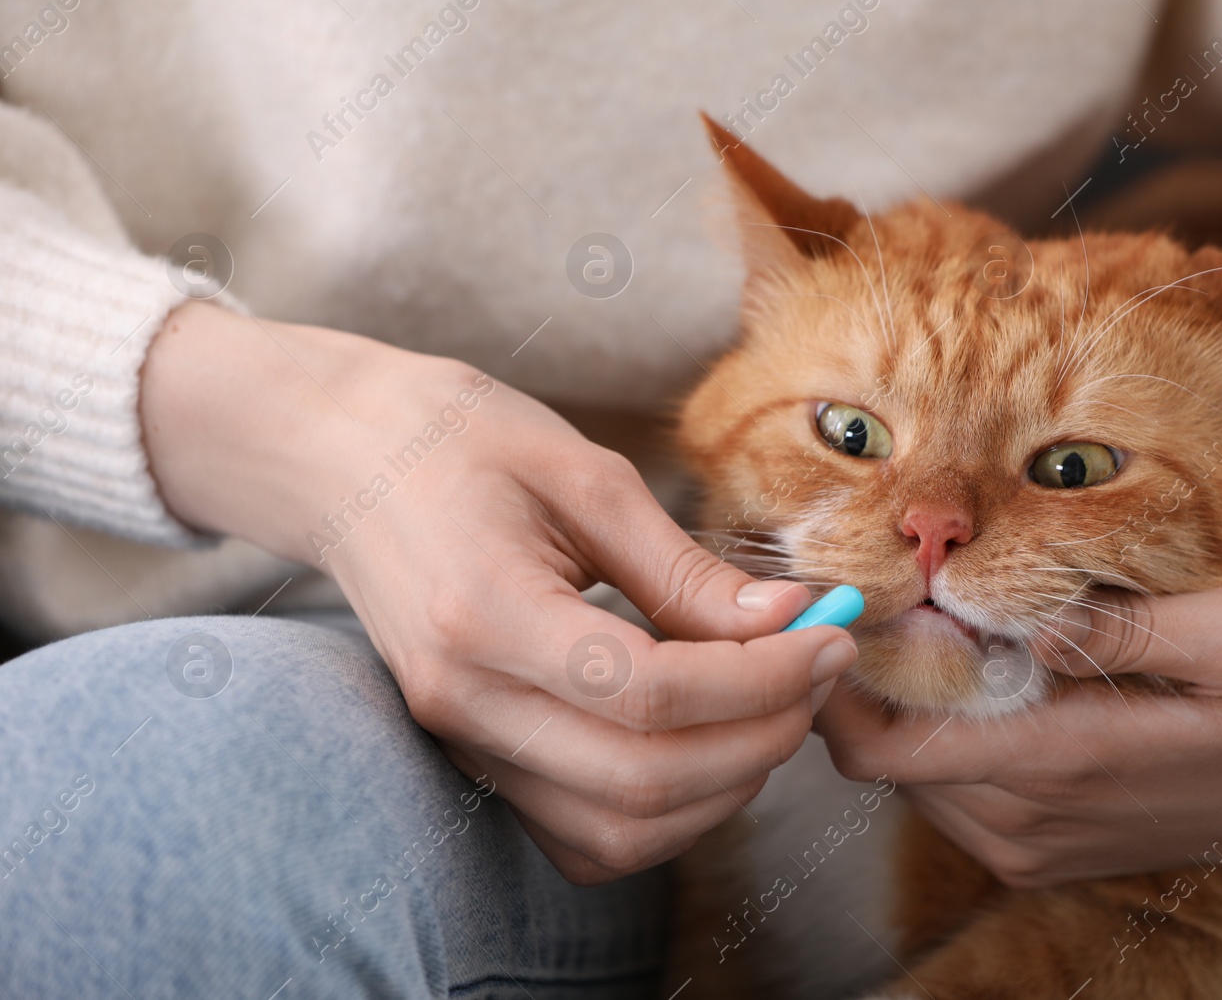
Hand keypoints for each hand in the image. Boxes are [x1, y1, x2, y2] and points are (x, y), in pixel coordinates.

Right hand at [141, 302, 857, 882]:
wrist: (339, 458)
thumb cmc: (458, 439)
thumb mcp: (584, 474)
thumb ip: (684, 567)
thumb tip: (790, 621)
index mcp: (484, 613)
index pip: (649, 692)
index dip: (763, 678)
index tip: (829, 637)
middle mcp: (463, 700)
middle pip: (641, 780)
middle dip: (760, 735)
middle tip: (818, 672)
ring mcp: (459, 739)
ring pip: (615, 832)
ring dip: (720, 788)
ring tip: (773, 707)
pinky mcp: (470, 754)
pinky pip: (579, 835)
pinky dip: (661, 814)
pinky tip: (706, 743)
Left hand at [813, 588, 1221, 886]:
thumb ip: (1118, 628)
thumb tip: (1007, 611)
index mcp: (1062, 762)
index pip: (881, 746)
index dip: (839, 677)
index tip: (850, 601)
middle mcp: (1031, 819)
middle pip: (880, 758)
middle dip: (868, 678)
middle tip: (898, 591)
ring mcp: (1037, 842)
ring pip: (912, 776)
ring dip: (908, 705)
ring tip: (949, 623)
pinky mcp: (1050, 846)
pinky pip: (955, 792)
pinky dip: (946, 734)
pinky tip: (992, 672)